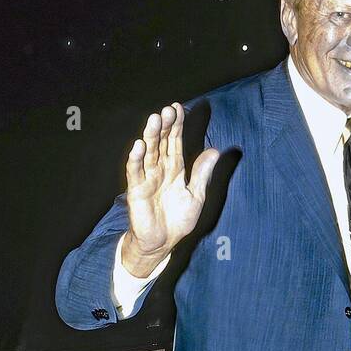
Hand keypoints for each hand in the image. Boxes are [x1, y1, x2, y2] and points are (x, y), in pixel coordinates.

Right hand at [121, 103, 219, 275]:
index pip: (175, 142)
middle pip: (162, 143)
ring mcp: (147, 179)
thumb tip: (214, 151)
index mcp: (175, 169)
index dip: (177, 126)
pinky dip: (136, 159)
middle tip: (167, 109)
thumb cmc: (178, 220)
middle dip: (165, 126)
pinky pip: (136, 172)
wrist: (163, 243)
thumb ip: (202, 174)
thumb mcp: (196, 195)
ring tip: (155, 119)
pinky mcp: (137, 191)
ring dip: (151, 136)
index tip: (179, 108)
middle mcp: (160, 170)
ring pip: (149, 153)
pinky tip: (139, 145)